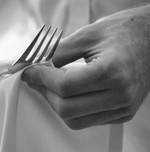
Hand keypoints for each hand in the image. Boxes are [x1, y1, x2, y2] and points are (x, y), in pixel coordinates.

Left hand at [21, 5, 149, 129]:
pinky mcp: (123, 113)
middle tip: (34, 76)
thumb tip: (31, 64)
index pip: (65, 86)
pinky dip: (71, 108)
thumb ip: (57, 52)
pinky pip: (88, 120)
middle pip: (67, 108)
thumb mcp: (86, 34)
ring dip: (55, 103)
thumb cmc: (121, 31)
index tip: (27, 70)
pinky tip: (65, 90)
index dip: (40, 78)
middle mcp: (121, 95)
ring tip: (48, 83)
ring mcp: (123, 108)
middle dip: (44, 92)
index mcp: (113, 72)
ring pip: (75, 120)